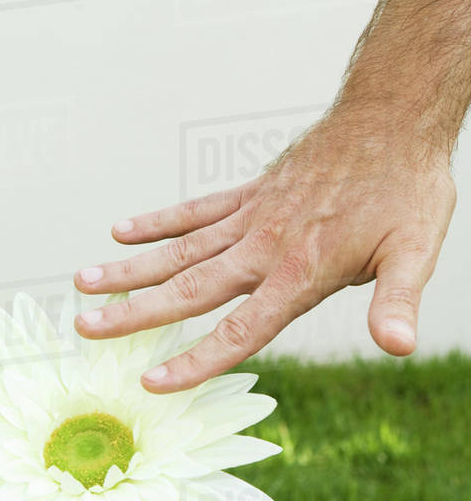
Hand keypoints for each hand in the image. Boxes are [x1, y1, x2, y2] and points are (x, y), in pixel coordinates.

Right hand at [73, 108, 456, 392]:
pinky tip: (122, 231)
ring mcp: (251, 216)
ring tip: (84, 283)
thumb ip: (399, 301)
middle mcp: (264, 246)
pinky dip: (159, 222)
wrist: (391, 118)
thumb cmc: (406, 188)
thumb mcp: (416, 250)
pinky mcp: (250, 192)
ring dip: (131, 268)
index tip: (153, 382)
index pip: (240, 329)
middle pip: (189, 288)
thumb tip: (401, 347)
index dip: (196, 359)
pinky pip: (196, 210)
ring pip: (180, 249)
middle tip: (85, 327)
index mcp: (299, 272)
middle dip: (134, 312)